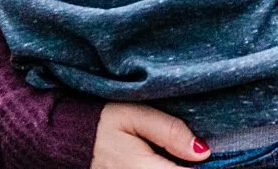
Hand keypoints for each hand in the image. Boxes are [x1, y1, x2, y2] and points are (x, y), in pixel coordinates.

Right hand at [92, 103, 208, 167]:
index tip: (211, 153)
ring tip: (182, 155)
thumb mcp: (135, 115)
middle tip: (197, 152)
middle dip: (190, 167)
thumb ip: (169, 131)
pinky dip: (167, 168)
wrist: (66, 139)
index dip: (206, 166)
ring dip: (179, 168)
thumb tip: (202, 151)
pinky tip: (172, 160)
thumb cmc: (101, 122)